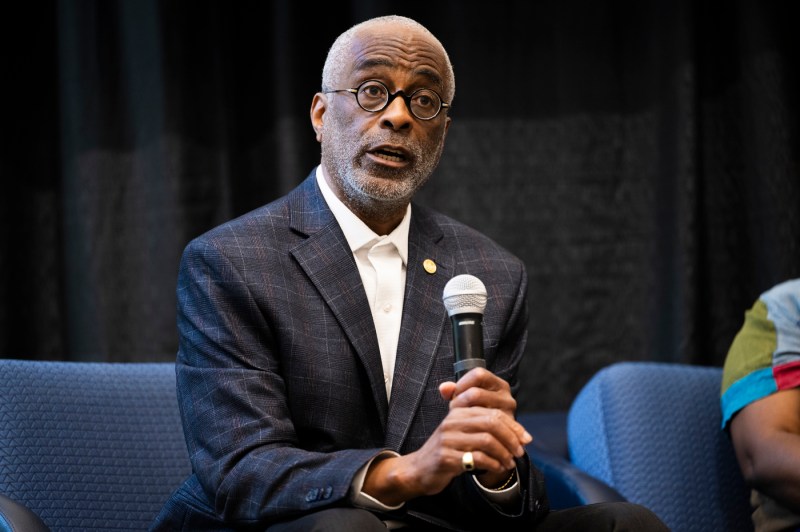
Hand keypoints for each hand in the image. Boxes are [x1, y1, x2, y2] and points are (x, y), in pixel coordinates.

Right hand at [362, 368, 531, 503]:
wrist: (419, 470)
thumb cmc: (448, 452)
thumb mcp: (463, 434)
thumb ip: (485, 428)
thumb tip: (520, 434)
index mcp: (458, 412)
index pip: (492, 412)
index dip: (513, 426)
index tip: (525, 439)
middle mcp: (452, 422)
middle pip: (491, 423)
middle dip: (510, 438)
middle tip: (519, 452)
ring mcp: (448, 439)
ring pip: (487, 441)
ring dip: (503, 454)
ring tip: (509, 463)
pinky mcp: (446, 457)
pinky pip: (477, 458)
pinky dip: (492, 464)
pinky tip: (497, 468)